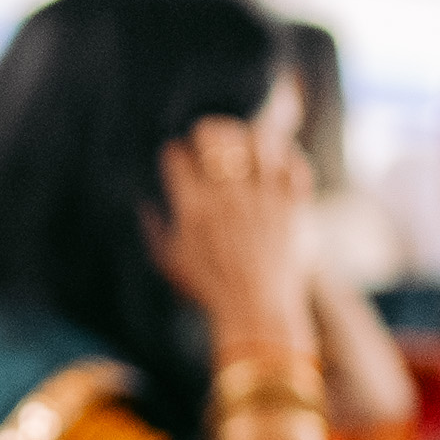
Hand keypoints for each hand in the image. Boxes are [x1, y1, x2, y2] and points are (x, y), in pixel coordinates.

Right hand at [146, 115, 314, 355]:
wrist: (257, 309)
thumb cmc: (209, 288)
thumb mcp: (169, 261)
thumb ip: (154, 227)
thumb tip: (145, 200)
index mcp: (193, 208)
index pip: (177, 155)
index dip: (175, 153)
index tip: (179, 161)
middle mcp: (228, 197)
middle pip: (215, 135)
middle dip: (208, 131)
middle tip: (210, 141)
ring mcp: (264, 198)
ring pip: (259, 139)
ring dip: (248, 138)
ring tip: (245, 146)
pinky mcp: (293, 205)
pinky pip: (294, 163)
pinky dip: (285, 156)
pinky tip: (275, 162)